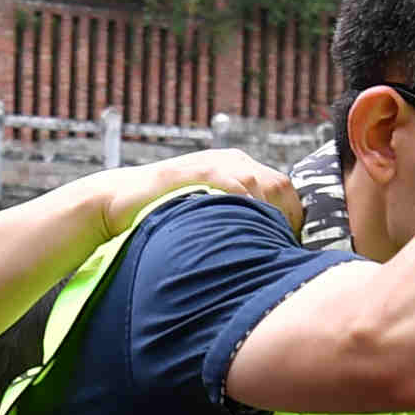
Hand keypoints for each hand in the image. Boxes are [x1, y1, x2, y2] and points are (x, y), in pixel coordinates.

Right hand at [101, 146, 297, 229]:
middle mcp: (232, 160)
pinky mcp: (195, 169)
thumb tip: (267, 253)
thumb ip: (235, 222)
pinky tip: (243, 227)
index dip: (294, 217)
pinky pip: (231, 184)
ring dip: (267, 214)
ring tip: (264, 243)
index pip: (284, 189)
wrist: (120, 199)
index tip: (291, 245)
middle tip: (282, 248)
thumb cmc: (165, 214)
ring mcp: (213, 163)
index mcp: (239, 168)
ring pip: (259, 183)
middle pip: (279, 184)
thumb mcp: (208, 213)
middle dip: (286, 217)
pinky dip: (244, 205)